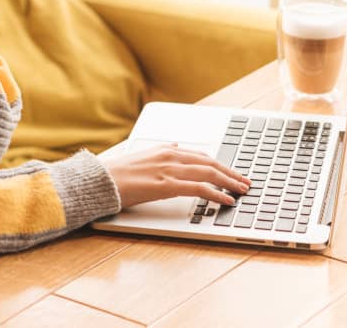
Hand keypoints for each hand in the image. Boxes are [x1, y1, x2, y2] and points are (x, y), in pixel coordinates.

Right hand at [102, 143, 250, 207]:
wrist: (101, 180)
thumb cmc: (117, 172)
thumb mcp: (142, 155)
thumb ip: (162, 151)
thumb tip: (177, 146)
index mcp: (165, 149)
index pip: (201, 155)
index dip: (219, 164)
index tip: (231, 171)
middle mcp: (170, 156)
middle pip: (210, 163)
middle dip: (231, 172)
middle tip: (245, 181)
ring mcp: (170, 170)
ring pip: (209, 174)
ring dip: (230, 182)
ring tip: (242, 190)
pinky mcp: (167, 186)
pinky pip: (200, 189)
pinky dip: (217, 194)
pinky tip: (227, 200)